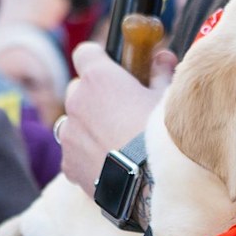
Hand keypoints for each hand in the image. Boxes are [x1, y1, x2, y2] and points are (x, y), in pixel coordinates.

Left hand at [58, 42, 176, 191]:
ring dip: (88, 128)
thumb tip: (163, 57)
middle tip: (121, 111)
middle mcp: (76, 101)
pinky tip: (111, 167)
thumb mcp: (167, 97)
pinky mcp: (68, 164)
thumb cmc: (162, 133)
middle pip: (78, 90)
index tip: (112, 68)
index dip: (99, 59)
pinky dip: (87, 157)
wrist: (152, 182)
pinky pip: (73, 155)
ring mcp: (69, 134)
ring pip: (73, 124)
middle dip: (95, 97)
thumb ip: (160, 73)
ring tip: (115, 143)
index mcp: (98, 78)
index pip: (86, 52)